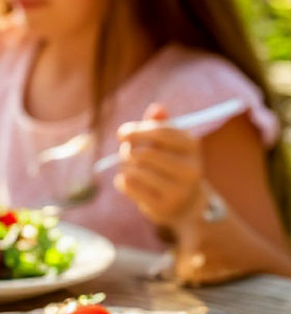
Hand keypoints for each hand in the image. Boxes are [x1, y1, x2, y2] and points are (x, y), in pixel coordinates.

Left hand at [114, 103, 205, 228]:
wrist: (185, 203)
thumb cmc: (171, 164)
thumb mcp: (169, 143)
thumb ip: (160, 124)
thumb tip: (157, 107)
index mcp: (192, 146)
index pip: (161, 132)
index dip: (136, 130)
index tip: (121, 134)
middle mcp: (191, 168)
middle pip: (144, 153)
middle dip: (128, 151)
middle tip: (125, 153)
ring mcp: (179, 190)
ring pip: (135, 171)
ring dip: (125, 167)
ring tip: (130, 168)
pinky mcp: (164, 206)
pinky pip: (130, 187)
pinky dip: (122, 182)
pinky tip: (128, 182)